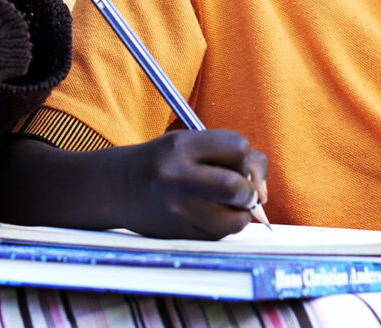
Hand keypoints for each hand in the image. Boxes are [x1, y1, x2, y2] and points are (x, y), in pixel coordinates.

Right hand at [118, 129, 269, 240]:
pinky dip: (222, 226)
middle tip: (237, 190)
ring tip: (221, 204)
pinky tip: (204, 215)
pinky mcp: (179, 233)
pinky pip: (220, 236)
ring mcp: (177, 208)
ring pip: (235, 220)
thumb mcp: (190, 143)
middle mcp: (178, 176)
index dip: (244, 157)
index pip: (238, 147)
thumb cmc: (162, 162)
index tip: (233, 163)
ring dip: (238, 214)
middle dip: (247, 191)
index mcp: (182, 145)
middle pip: (237, 187)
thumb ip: (232, 156)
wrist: (118, 188)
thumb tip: (263, 193)